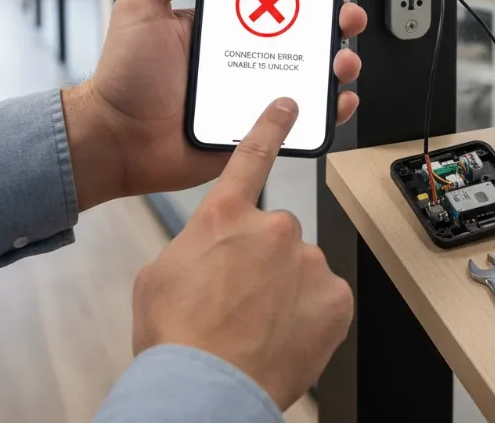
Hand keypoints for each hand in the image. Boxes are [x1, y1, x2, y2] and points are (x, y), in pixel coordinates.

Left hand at [63, 0, 368, 209]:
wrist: (117, 139)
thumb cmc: (125, 75)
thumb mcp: (142, 6)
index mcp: (225, 23)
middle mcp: (247, 53)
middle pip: (306, 30)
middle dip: (338, 15)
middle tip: (346, 10)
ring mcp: (256, 89)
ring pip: (312, 71)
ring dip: (340, 58)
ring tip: (341, 56)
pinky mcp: (259, 126)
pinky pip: (304, 116)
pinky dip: (329, 108)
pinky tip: (338, 97)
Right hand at [132, 98, 353, 410]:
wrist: (204, 389)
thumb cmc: (177, 337)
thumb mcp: (159, 276)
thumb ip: (193, 246)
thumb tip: (208, 252)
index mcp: (225, 215)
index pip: (251, 155)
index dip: (270, 126)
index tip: (288, 105)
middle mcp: (272, 228)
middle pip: (274, 233)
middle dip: (263, 261)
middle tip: (240, 299)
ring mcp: (307, 261)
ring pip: (300, 268)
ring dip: (285, 290)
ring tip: (258, 325)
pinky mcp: (334, 296)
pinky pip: (324, 297)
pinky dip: (309, 314)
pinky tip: (283, 335)